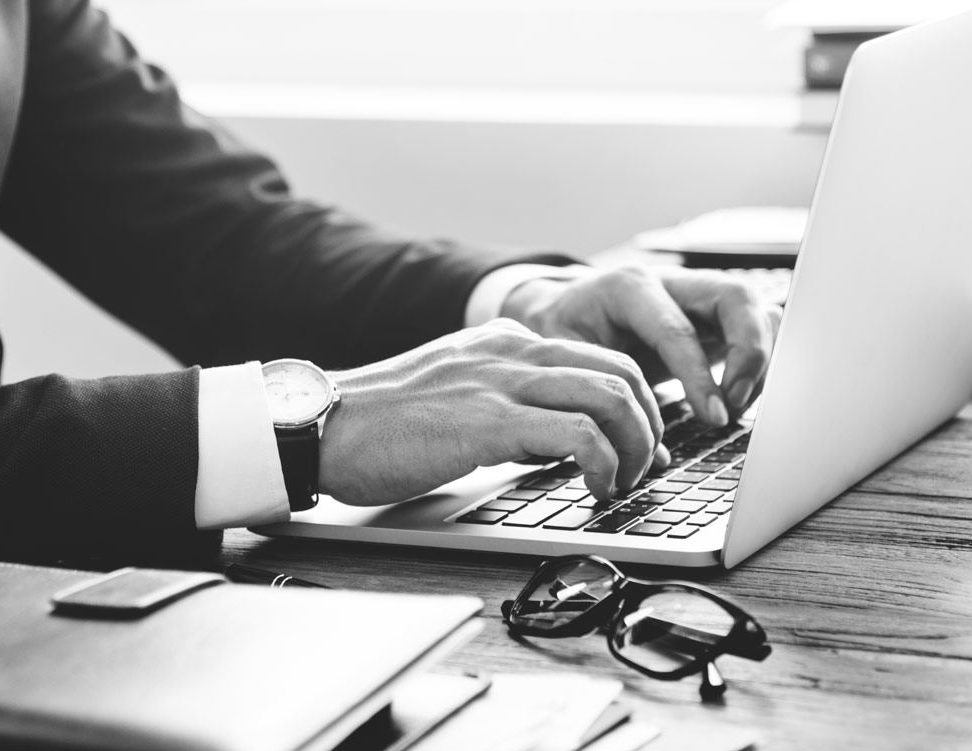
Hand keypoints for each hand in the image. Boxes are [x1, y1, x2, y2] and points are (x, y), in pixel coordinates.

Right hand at [319, 319, 669, 504]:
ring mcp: (501, 381)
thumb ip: (505, 403)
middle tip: (644, 466)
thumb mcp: (455, 394)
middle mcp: (510, 350)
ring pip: (613, 397)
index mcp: (504, 341)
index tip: (637, 445)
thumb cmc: (379, 424)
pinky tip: (595, 490)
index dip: (633, 404)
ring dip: (635, 447)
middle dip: (649, 424)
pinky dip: (604, 466)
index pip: (597, 357)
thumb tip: (555, 443)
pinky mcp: (490, 421)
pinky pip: (579, 436)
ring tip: (623, 483)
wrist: (323, 425)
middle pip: (620, 372)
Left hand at [501, 266, 781, 426]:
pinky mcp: (714, 316)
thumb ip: (603, 399)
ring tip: (738, 407)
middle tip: (737, 405)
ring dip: (760, 360)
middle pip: (736, 298)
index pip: (679, 330)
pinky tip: (741, 397)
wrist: (561, 306)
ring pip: (756, 309)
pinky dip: (761, 362)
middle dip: (749, 355)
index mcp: (629, 288)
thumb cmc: (560, 331)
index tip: (715, 418)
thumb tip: (654, 457)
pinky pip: (757, 327)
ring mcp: (698, 295)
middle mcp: (672, 283)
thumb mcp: (562, 356)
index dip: (700, 377)